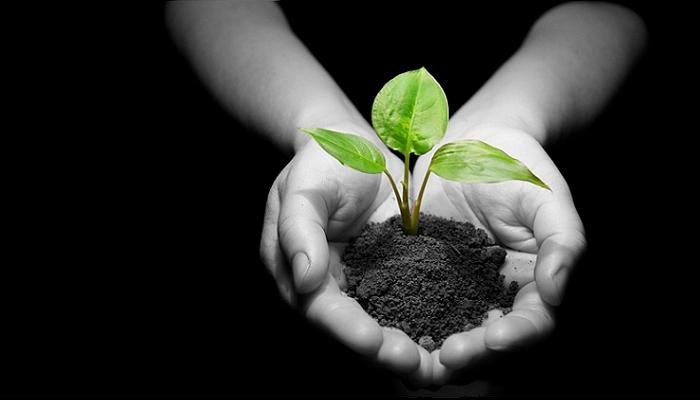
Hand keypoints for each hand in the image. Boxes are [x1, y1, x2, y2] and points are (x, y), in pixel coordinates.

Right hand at [260, 121, 433, 385]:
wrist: (352, 148)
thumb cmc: (321, 163)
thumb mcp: (302, 188)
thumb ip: (298, 229)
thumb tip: (304, 280)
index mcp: (296, 272)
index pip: (320, 309)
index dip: (347, 330)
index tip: (375, 343)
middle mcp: (327, 287)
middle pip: (352, 329)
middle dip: (383, 352)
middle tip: (418, 366)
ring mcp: (359, 284)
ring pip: (381, 325)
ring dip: (408, 348)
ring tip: (439, 365)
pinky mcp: (388, 276)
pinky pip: (406, 303)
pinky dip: (425, 323)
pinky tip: (453, 336)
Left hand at [411, 125, 585, 383]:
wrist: (467, 146)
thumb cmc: (516, 166)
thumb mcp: (545, 195)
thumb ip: (562, 239)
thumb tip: (556, 290)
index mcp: (531, 283)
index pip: (530, 323)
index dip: (515, 336)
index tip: (495, 338)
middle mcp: (492, 295)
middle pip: (485, 340)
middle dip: (470, 354)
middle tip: (447, 357)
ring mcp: (453, 289)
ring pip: (446, 331)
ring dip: (431, 349)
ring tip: (414, 354)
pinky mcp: (419, 277)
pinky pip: (409, 304)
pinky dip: (400, 321)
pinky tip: (384, 326)